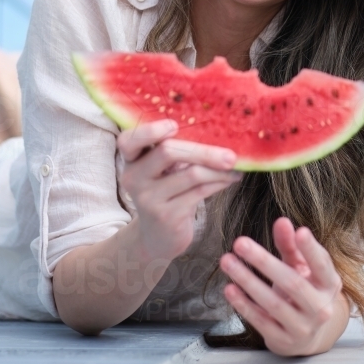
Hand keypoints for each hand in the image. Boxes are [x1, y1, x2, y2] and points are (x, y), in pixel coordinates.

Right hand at [118, 121, 241, 262]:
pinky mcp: (167, 215)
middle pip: (167, 152)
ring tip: (234, 166)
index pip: (129, 140)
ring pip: (191, 174)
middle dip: (203, 151)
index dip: (150, 130)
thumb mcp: (161, 171)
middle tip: (231, 154)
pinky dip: (219, 182)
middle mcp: (134, 178)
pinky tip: (231, 178)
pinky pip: (200, 191)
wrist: (157, 237)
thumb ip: (173, 151)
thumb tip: (215, 130)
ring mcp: (149, 198)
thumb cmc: (165, 193)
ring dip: (218, 169)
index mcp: (131, 160)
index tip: (174, 125)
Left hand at [219, 217, 348, 356]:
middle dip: (264, 261)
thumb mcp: (301, 268)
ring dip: (247, 281)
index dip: (311, 249)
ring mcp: (303, 327)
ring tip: (227, 261)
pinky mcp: (283, 341)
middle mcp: (321, 308)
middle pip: (292, 283)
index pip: (322, 265)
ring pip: (273, 303)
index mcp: (329, 285)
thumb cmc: (303, 292)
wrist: (307, 336)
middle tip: (240, 243)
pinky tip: (230, 289)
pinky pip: (261, 321)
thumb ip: (291, 245)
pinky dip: (244, 305)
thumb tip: (282, 222)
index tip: (299, 231)